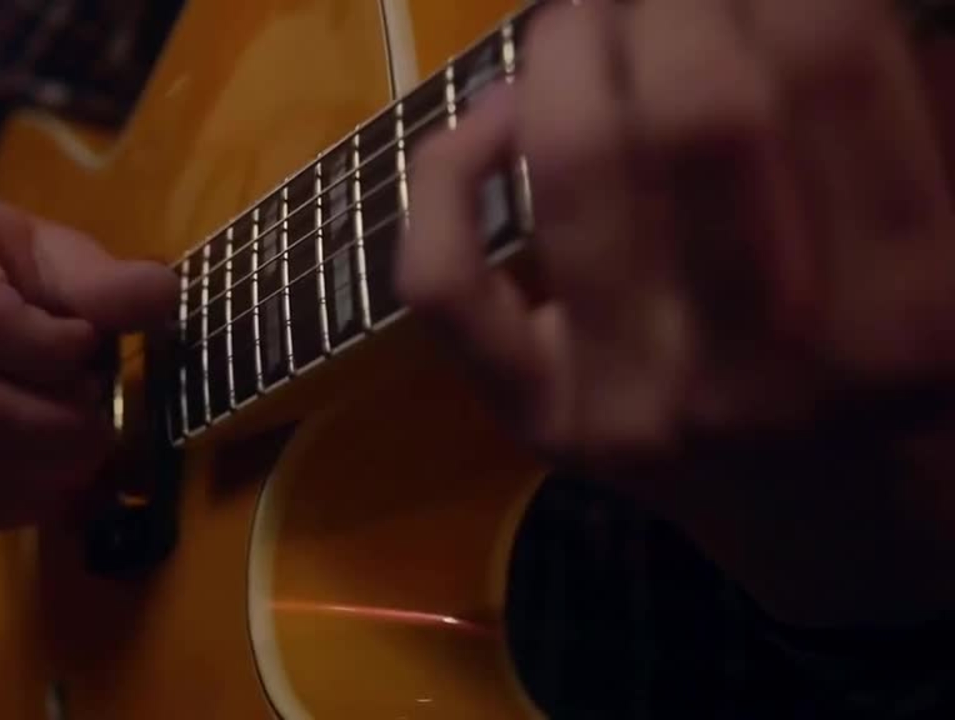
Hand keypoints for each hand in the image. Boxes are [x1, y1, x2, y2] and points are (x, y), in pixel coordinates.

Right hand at [0, 192, 176, 531]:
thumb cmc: (18, 265)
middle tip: (100, 421)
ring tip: (84, 450)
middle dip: (54, 429)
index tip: (89, 345)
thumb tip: (160, 298)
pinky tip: (54, 482)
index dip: (50, 351)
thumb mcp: (65, 256)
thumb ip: (109, 283)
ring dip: (41, 475)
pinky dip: (16, 504)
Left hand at [398, 0, 954, 622]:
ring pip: (572, 173)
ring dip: (568, 49)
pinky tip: (491, 119)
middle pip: (697, 115)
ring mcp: (631, 405)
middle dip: (671, 0)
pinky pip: (445, 285)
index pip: (829, 75)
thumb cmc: (910, 390)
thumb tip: (808, 10)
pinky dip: (444, 176)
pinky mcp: (539, 422)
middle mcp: (764, 373)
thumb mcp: (946, 265)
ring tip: (585, 13)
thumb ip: (898, 124)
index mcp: (905, 320)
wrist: (843, 545)